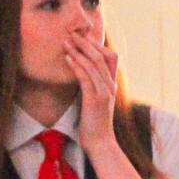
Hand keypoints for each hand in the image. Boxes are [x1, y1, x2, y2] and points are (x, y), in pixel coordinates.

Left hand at [65, 31, 120, 147]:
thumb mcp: (95, 102)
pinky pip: (86, 78)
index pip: (112, 57)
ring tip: (66, 42)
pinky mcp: (95, 100)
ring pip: (94, 64)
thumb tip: (81, 77)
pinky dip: (76, 66)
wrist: (100, 144)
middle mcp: (111, 86)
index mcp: (112, 85)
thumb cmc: (94, 125)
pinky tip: (67, 58)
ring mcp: (105, 93)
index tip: (83, 37)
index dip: (98, 45)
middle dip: (87, 43)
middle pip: (103, 56)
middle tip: (72, 34)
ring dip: (79, 51)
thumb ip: (92, 88)